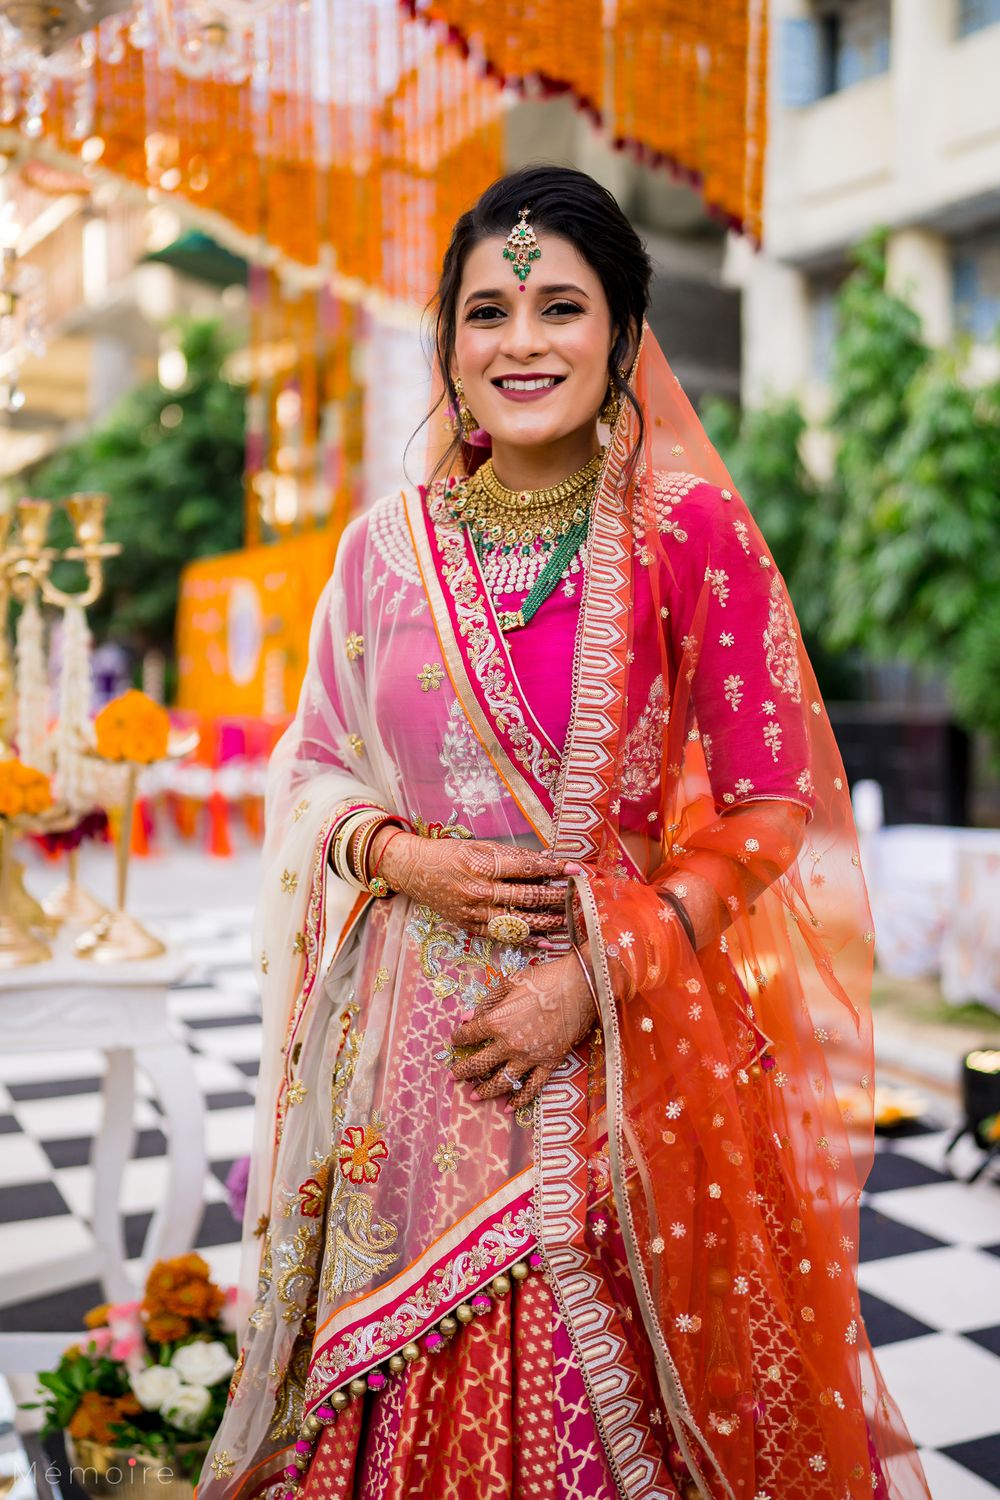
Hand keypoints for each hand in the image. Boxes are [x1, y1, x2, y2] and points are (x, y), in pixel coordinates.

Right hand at [374, 828, 573, 943]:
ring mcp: (474, 912)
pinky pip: (503, 936)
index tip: (574, 870)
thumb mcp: (479, 846)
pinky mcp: (470, 927)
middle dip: (556, 897)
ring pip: (518, 921)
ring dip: (547, 922)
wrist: (414, 870)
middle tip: (579, 897)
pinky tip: (547, 942)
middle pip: (526, 897)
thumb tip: (546, 860)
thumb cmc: (449, 853)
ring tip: (570, 921)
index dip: (552, 869)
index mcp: (481, 864)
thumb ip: (512, 856)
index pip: (525, 868)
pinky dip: (527, 940)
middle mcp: (478, 890)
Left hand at [449, 949, 597, 1104]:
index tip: (456, 1040)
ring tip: (474, 1097)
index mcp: (497, 1021)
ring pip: (502, 1081)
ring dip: (486, 1091)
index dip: (459, 1037)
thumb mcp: (511, 983)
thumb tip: (467, 1017)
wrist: (580, 987)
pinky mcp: (549, 1063)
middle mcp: (509, 1043)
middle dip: (464, 1071)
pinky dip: (520, 1099)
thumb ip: (488, 1002)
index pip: (470, 1034)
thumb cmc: (545, 979)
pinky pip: (532, 1087)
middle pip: (480, 1063)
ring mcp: (530, 1057)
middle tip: (453, 1077)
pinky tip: (509, 1107)